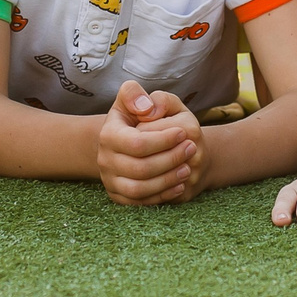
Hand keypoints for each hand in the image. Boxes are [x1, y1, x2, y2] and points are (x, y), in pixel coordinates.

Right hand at [97, 80, 203, 204]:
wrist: (131, 143)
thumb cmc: (139, 118)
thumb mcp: (137, 99)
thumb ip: (136, 94)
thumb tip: (146, 108)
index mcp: (108, 134)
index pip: (137, 143)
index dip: (163, 140)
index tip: (183, 132)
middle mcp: (105, 160)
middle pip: (140, 168)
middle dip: (170, 159)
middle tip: (191, 149)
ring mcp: (110, 180)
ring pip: (139, 189)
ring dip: (167, 180)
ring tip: (187, 167)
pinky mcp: (118, 196)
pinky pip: (140, 203)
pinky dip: (162, 195)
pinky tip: (179, 184)